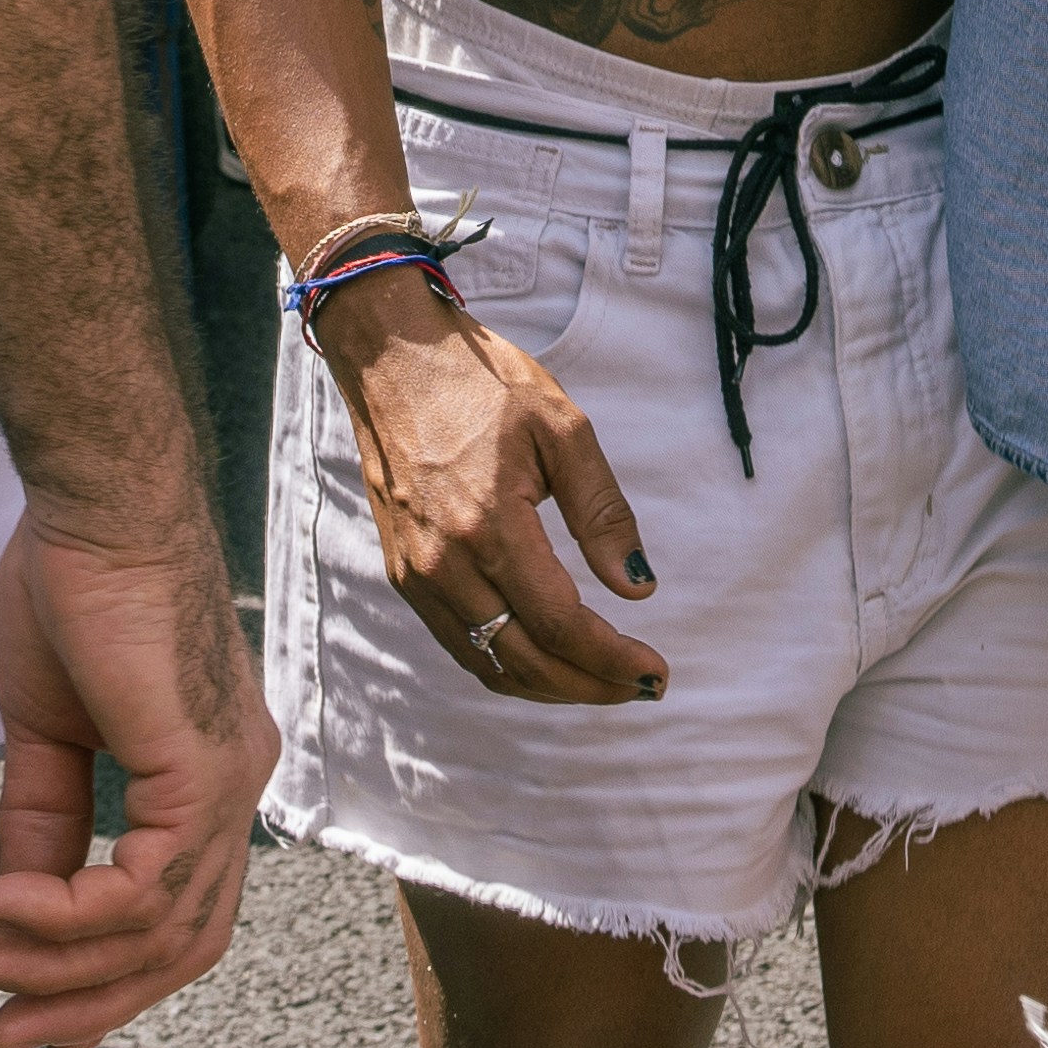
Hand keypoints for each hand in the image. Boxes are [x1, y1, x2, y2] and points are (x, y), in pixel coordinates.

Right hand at [0, 502, 260, 1047]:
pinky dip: (67, 912)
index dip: (114, 982)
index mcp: (209, 774)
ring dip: (61, 966)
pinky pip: (143, 885)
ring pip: (162, 929)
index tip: (39, 1025)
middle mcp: (238, 785)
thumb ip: (46, 821)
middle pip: (184, 947)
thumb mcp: (48, 732)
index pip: (180, 914)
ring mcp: (230, 778)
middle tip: (4, 1036)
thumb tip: (19, 909)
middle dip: (89, 1001)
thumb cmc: (72, 588)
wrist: (91, 502)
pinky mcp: (203, 765)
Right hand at [336, 293, 669, 705]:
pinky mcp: (403, 573)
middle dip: (590, 686)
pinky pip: (460, 643)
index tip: (656, 674)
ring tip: (604, 680)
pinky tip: (549, 655)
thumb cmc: (481, 383)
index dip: (613, 661)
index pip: (560, 626)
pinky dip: (508, 665)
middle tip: (642, 687)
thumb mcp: (563, 429)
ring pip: (489, 664)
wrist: (391, 360)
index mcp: (489, 526)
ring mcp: (417, 574)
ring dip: (551, 686)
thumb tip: (639, 586)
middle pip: (525, 662)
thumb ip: (603, 513)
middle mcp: (444, 564)